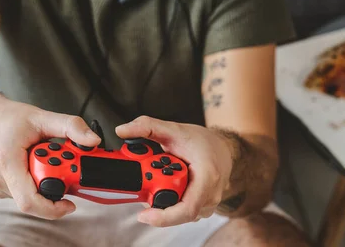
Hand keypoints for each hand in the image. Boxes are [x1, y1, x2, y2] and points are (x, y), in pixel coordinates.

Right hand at [0, 101, 100, 219]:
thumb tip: (93, 142)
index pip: (30, 201)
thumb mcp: (42, 117)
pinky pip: (22, 194)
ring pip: (30, 197)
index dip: (54, 208)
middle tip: (58, 161)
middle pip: (35, 198)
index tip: (71, 202)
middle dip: (53, 184)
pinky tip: (30, 164)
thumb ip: (71, 127)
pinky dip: (33, 182)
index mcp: (6, 162)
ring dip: (43, 182)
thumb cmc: (6, 119)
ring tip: (40, 157)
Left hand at [115, 116, 232, 226]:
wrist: (223, 148)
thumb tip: (121, 130)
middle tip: (143, 187)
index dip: (163, 217)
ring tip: (155, 183)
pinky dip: (169, 202)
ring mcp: (208, 204)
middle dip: (156, 203)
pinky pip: (182, 212)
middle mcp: (210, 195)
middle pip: (178, 213)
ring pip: (179, 214)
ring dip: (162, 203)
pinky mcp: (203, 208)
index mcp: (206, 177)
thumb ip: (147, 126)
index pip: (186, 209)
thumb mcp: (174, 129)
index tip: (143, 215)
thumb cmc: (203, 141)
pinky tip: (163, 188)